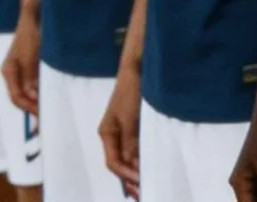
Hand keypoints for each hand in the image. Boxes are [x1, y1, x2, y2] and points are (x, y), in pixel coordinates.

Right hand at [3, 13, 42, 114]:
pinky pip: (33, 83)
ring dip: (37, 100)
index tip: (40, 113)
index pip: (16, 96)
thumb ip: (29, 78)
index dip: (28, 107)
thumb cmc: (30, 36)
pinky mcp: (30, 66)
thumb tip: (32, 96)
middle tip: (45, 116)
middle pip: (20, 96)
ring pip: (28, 91)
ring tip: (47, 109)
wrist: (34, 18)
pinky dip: (40, 91)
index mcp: (8, 72)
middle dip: (32, 107)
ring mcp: (21, 70)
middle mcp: (13, 73)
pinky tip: (48, 95)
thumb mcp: (29, 58)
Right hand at [100, 66, 142, 198]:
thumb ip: (130, 141)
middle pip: (119, 162)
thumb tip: (132, 163)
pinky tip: (149, 163)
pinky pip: (135, 146)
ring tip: (148, 180)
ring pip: (128, 155)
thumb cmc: (131, 92)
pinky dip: (141, 156)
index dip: (125, 174)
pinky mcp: (133, 125)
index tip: (139, 181)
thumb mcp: (130, 118)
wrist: (137, 68)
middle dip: (130, 176)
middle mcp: (113, 134)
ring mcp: (123, 130)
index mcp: (107, 133)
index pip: (113, 162)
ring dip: (136, 167)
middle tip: (143, 188)